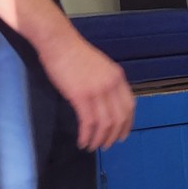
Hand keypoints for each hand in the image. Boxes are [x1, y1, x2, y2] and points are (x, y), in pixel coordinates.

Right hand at [38, 30, 135, 150]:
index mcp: (117, 76)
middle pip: (119, 118)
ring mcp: (96, 90)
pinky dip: (86, 135)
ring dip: (99, 139)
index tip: (121, 135)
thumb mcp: (99, 66)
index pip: (129, 106)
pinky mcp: (80, 95)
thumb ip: (105, 82)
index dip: (127, 124)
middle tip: (106, 146)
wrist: (58, 41)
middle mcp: (110, 84)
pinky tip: (82, 141)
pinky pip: (88, 122)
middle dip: (113, 135)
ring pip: (104, 123)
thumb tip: (106, 102)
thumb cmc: (74, 52)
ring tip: (92, 147)